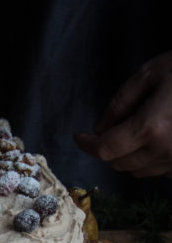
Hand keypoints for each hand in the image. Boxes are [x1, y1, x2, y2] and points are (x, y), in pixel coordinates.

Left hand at [75, 51, 171, 176]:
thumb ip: (121, 101)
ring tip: (137, 129)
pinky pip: (161, 170)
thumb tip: (100, 127)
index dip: (87, 146)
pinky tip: (159, 137)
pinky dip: (151, 159)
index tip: (79, 137)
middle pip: (119, 163)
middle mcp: (165, 151)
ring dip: (128, 155)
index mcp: (151, 128)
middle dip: (108, 148)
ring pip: (139, 170)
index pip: (106, 149)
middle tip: (112, 126)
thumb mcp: (152, 72)